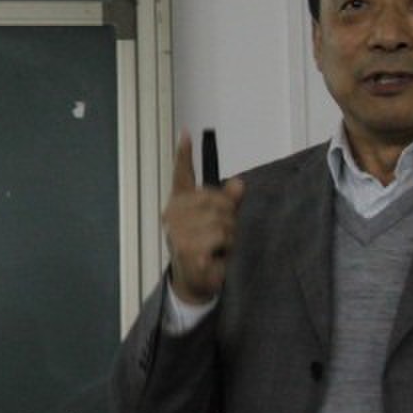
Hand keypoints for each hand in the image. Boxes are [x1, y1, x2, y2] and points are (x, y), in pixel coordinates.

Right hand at [164, 131, 243, 305]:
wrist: (194, 281)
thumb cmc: (205, 249)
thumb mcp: (218, 223)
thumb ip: (228, 202)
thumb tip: (238, 183)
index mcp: (179, 203)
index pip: (181, 175)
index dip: (183, 154)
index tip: (186, 132)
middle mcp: (173, 213)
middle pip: (217, 201)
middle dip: (229, 218)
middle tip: (223, 236)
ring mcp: (178, 231)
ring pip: (222, 221)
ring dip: (230, 237)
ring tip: (219, 248)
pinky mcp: (187, 249)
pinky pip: (221, 238)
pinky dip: (226, 249)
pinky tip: (215, 257)